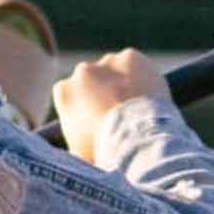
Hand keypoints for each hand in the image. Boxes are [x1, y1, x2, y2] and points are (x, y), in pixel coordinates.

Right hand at [52, 48, 167, 148]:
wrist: (135, 140)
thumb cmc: (105, 153)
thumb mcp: (78, 153)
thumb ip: (73, 143)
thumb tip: (74, 156)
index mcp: (64, 92)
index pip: (71, 94)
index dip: (86, 107)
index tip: (99, 120)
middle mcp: (82, 72)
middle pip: (93, 79)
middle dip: (104, 92)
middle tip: (121, 116)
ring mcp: (108, 62)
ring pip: (116, 71)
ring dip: (124, 84)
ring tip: (139, 109)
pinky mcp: (131, 57)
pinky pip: (137, 65)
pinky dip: (143, 76)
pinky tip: (149, 95)